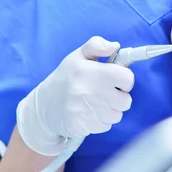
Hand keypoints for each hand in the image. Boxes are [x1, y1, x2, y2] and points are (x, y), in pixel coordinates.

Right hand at [17, 37, 133, 155]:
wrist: (44, 106)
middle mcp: (86, 91)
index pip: (127, 78)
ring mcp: (83, 110)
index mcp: (88, 71)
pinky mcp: (81, 126)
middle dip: (118, 97)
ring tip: (95, 103)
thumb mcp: (78, 56)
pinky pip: (106, 126)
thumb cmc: (66, 78)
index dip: (124, 79)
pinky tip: (89, 113)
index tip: (115, 79)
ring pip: (117, 115)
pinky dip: (100, 121)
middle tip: (104, 92)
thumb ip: (97, 45)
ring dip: (110, 110)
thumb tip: (115, 46)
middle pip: (125, 101)